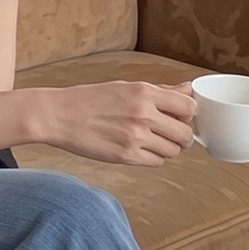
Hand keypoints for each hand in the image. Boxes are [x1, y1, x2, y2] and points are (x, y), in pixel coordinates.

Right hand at [40, 81, 196, 165]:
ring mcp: (135, 137)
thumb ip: (160, 91)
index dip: (188, 115)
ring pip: (173, 151)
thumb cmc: (90, 100)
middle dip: (182, 136)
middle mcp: (143, 114)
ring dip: (167, 148)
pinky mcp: (126, 156)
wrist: (59, 115)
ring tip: (151, 141)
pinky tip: (141, 149)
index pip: (189, 107)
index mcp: (145, 93)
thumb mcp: (126, 87)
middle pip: (185, 134)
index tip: (181, 117)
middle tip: (171, 134)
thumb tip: (187, 90)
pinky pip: (156, 162)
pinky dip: (153, 158)